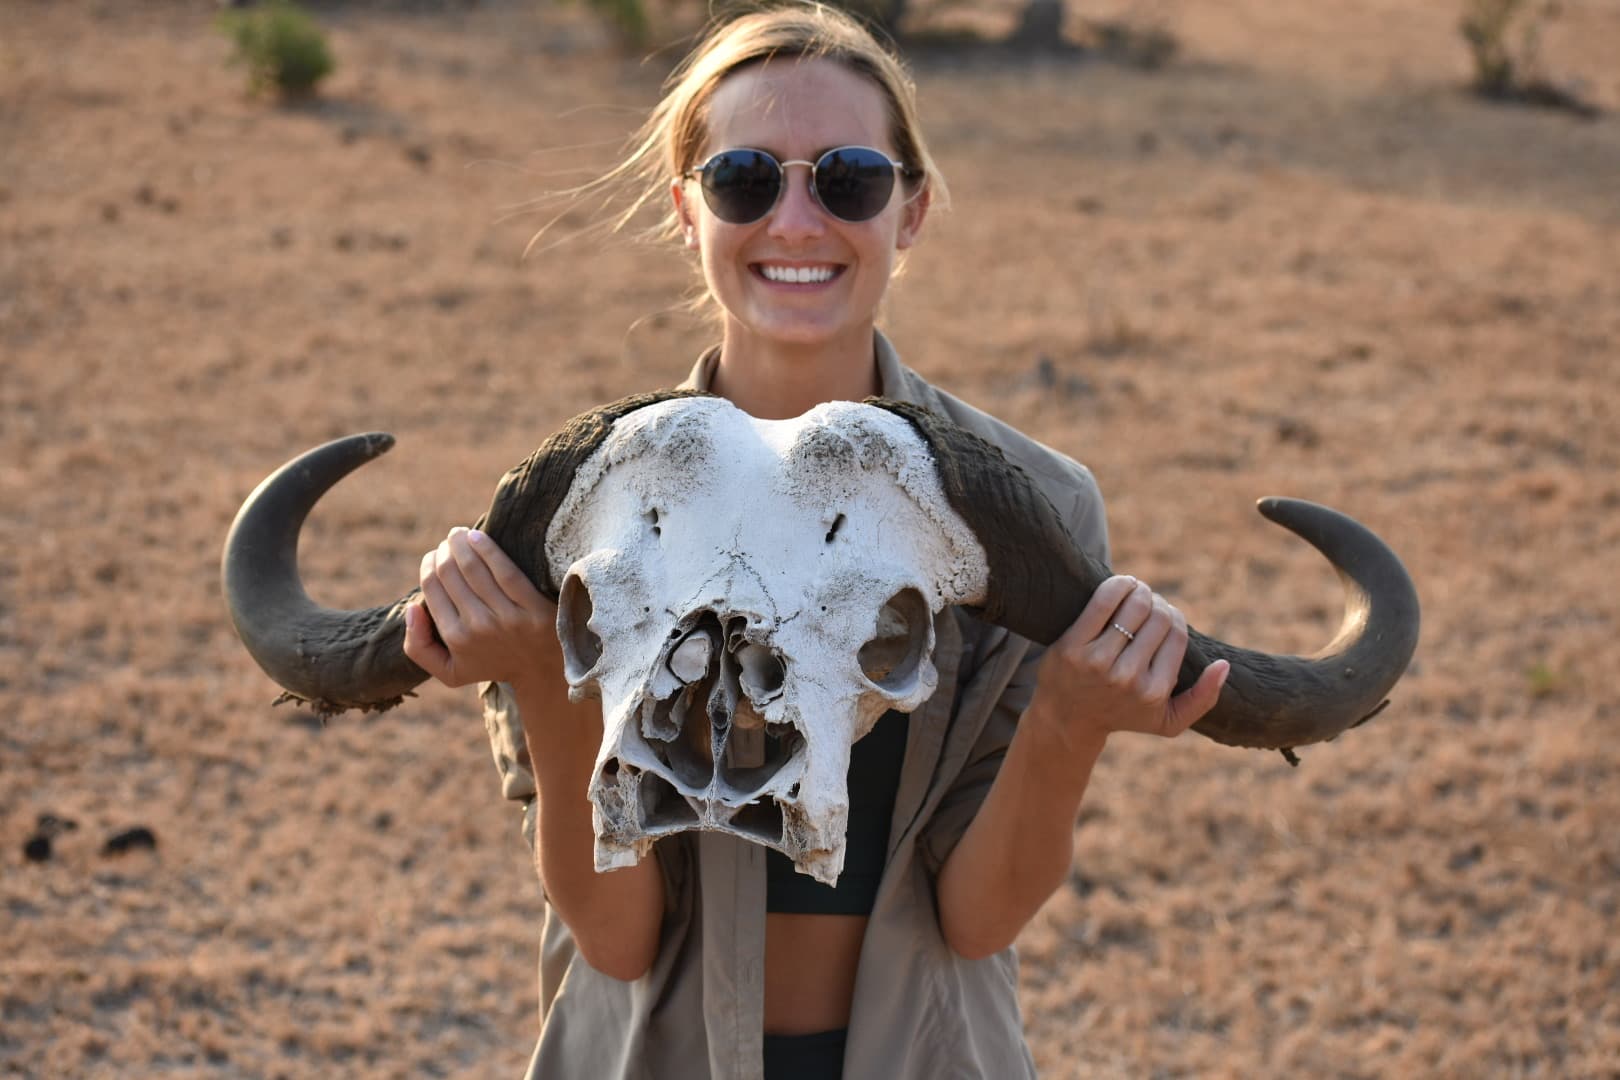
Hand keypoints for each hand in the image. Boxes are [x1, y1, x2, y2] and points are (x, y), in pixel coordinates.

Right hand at [402, 527, 558, 689]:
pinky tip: (478, 536)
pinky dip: (489, 549)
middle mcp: (479, 627)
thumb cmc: (491, 663)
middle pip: (451, 574)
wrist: (542, 670)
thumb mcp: (449, 671)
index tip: (433, 555)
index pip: (432, 588)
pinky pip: (506, 571)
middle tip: (449, 541)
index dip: (428, 565)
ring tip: (459, 534)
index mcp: (456, 639)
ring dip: (461, 544)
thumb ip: (418, 646)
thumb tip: (412, 609)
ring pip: (475, 569)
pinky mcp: (534, 609)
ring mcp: (508, 618)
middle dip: (444, 551)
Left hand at [1029, 575, 1228, 749]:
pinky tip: (1122, 584)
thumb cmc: (1123, 715)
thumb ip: (1203, 699)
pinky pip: (1102, 602)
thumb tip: (1223, 665)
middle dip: (1158, 603)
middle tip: (1148, 603)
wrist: (1067, 719)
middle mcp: (1127, 678)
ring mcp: (1098, 662)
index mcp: (1154, 691)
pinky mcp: (1071, 647)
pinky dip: (1117, 585)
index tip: (1165, 615)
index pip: (1177, 634)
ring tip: (1136, 591)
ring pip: (1134, 606)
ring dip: (1139, 590)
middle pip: (1158, 617)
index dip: (1175, 617)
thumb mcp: (1167, 722)